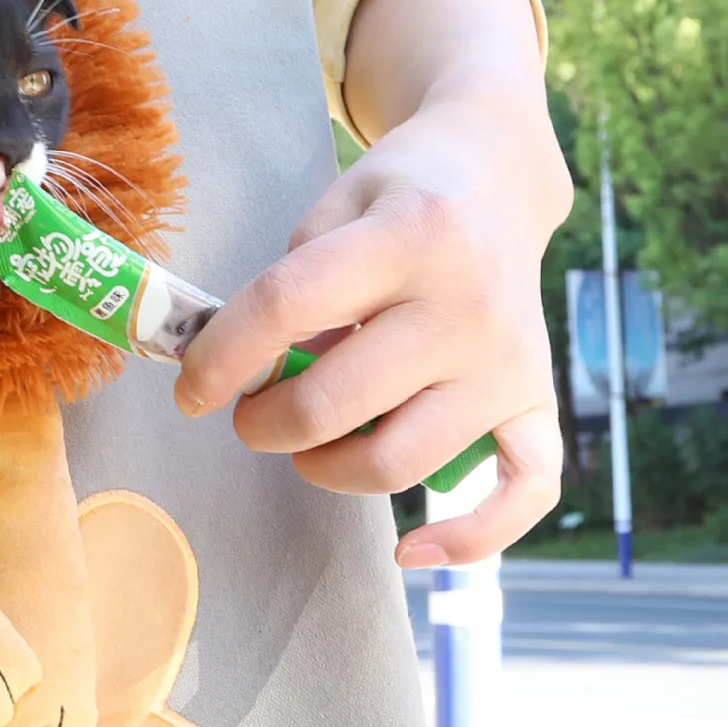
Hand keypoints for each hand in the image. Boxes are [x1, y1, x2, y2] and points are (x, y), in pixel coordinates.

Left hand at [171, 0, 572, 565]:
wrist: (497, 177)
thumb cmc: (397, 199)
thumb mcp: (334, 208)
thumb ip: (289, 286)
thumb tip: (237, 374)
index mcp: (408, 236)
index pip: (287, 308)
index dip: (220, 359)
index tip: (190, 390)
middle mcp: (467, 305)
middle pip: (334, 403)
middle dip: (262, 423)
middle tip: (247, 413)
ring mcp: (509, 363)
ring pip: (397, 461)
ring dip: (325, 469)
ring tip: (302, 442)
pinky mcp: (537, 402)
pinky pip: (522, 493)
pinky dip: (467, 538)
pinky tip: (409, 549)